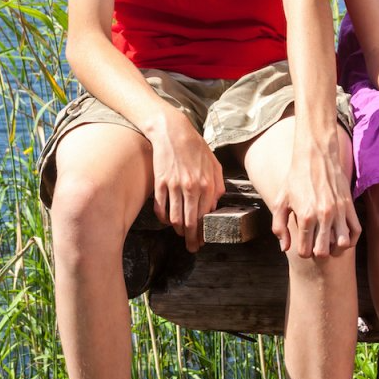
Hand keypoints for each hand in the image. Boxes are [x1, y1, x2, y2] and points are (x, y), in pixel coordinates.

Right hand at [147, 111, 225, 250]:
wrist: (173, 132)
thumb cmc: (195, 146)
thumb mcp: (214, 164)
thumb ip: (218, 186)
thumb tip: (215, 205)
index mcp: (207, 184)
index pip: (205, 216)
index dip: (204, 232)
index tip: (203, 240)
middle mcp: (191, 188)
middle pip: (190, 223)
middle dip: (191, 239)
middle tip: (192, 247)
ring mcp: (174, 186)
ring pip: (174, 219)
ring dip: (177, 230)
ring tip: (180, 233)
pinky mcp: (160, 183)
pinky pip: (160, 209)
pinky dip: (163, 218)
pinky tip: (167, 220)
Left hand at [274, 135, 360, 258]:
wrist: (315, 157)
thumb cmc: (295, 179)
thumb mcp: (280, 202)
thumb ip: (279, 227)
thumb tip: (284, 247)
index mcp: (305, 217)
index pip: (306, 251)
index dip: (303, 251)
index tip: (302, 245)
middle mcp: (323, 217)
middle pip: (324, 252)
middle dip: (317, 252)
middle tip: (315, 244)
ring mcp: (339, 212)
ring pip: (342, 244)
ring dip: (335, 247)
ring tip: (328, 241)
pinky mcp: (349, 206)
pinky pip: (356, 231)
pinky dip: (350, 239)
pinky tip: (341, 235)